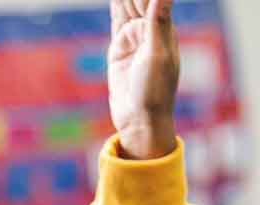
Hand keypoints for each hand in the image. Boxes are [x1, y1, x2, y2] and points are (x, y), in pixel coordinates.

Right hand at [108, 0, 179, 159]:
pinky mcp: (119, 47)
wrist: (139, 118)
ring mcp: (133, 37)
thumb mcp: (157, 56)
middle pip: (138, 1)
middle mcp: (150, 29)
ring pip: (127, 6)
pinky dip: (116, 6)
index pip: (152, 0)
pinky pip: (116, 20)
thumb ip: (157, 24)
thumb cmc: (154, 91)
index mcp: (164, 29)